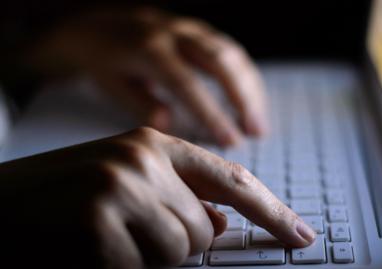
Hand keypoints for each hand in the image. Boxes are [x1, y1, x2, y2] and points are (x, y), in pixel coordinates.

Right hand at [0, 127, 314, 267]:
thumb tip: (220, 222)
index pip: (230, 178)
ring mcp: (120, 189)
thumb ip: (177, 196)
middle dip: (175, 242)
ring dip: (147, 256)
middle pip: (204, 228)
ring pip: (180, 251)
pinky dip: (122, 267)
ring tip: (103, 236)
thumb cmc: (62, 197)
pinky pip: (143, 268)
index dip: (271, 210)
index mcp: (151, 143)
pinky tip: (87, 249)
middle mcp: (141, 158)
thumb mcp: (124, 182)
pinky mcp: (99, 225)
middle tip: (123, 229)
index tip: (300, 234)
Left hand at [27, 6, 267, 145]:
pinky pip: (230, 50)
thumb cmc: (105, 62)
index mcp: (149, 50)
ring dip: (250, 89)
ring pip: (231, 54)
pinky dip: (245, 77)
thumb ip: (140, 104)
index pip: (188, 85)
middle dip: (243, 99)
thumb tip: (168, 125)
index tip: (230, 141)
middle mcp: (175, 34)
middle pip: (220, 62)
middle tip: (255, 132)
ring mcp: (190, 29)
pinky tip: (251, 101)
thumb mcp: (111, 85)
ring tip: (258, 124)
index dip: (212, 114)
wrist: (100, 25)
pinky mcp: (199, 31)